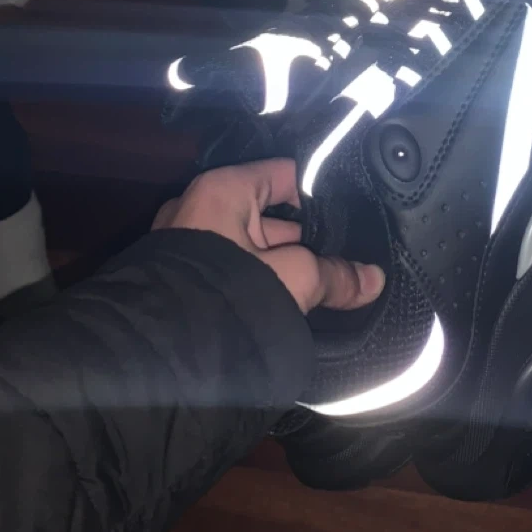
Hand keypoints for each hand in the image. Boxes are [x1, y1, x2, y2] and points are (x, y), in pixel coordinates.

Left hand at [152, 159, 384, 314]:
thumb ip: (334, 275)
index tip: (355, 218)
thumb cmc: (225, 295)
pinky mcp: (186, 278)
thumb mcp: (292, 278)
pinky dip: (262, 281)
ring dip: (287, 266)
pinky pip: (236, 269)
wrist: (158, 356)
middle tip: (350, 258)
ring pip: (256, 248)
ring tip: (330, 284)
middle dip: (310, 239)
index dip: (323, 193)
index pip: (286, 174)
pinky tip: (295, 303)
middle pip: (273, 215)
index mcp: (224, 189)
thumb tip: (373, 280)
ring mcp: (191, 244)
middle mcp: (202, 208)